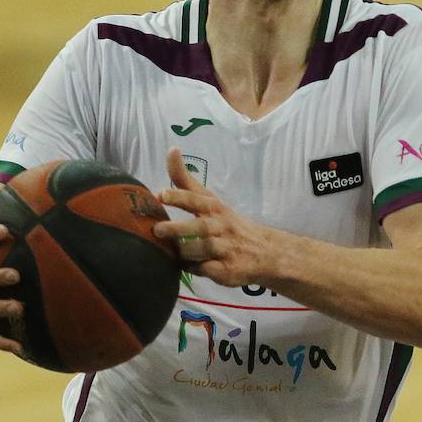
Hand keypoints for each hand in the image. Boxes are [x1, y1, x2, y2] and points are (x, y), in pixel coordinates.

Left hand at [153, 147, 274, 286]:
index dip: (180, 196)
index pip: (197, 199)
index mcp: (215, 208)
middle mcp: (221, 227)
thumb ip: (186, 179)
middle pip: (200, 227)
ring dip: (184, 251)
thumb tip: (171, 150)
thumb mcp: (210, 199)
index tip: (161, 194)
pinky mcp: (227, 271)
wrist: (264, 251)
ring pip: (202, 250)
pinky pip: (207, 270)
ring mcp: (226, 250)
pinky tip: (185, 266)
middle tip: (157, 229)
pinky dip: (194, 269)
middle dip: (178, 228)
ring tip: (169, 251)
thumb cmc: (226, 222)